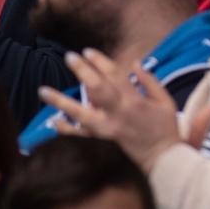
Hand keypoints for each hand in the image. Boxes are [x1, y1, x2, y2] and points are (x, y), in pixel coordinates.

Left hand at [39, 50, 184, 169]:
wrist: (162, 157)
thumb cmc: (165, 127)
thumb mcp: (165, 100)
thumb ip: (149, 81)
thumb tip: (134, 63)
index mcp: (135, 101)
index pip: (115, 76)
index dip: (101, 62)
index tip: (88, 51)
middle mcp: (118, 113)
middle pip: (97, 90)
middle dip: (82, 72)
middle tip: (69, 57)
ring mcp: (107, 129)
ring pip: (80, 114)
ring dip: (61, 102)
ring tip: (43, 91)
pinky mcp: (102, 140)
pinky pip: (80, 135)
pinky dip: (65, 128)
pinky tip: (52, 121)